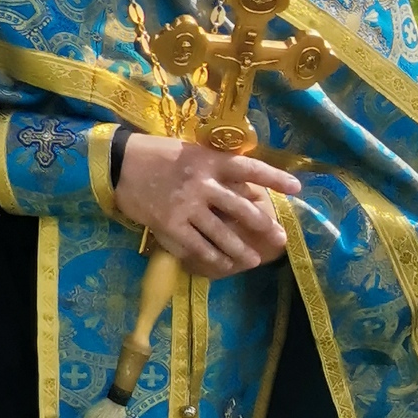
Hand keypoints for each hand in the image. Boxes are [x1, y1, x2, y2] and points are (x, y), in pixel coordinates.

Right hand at [114, 135, 301, 279]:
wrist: (119, 164)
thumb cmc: (157, 154)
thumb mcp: (190, 151)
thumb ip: (216, 166)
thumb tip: (246, 186)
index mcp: (210, 160)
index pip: (250, 168)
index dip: (275, 178)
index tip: (297, 188)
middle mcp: (202, 183)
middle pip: (241, 208)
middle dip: (263, 225)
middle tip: (280, 238)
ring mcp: (186, 206)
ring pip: (221, 233)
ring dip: (240, 250)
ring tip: (253, 260)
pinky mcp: (169, 224)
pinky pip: (196, 246)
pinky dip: (212, 258)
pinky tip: (222, 266)